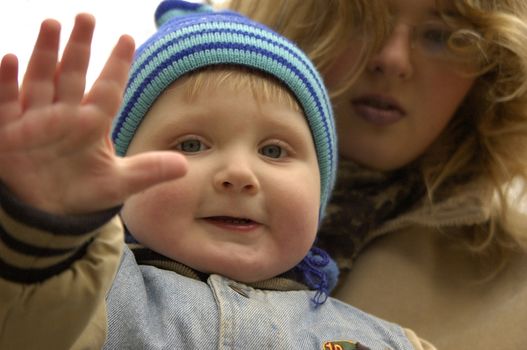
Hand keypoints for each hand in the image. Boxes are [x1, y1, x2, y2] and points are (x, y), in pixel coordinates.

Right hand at [0, 14, 186, 214]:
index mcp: (92, 124)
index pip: (108, 89)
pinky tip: (9, 58)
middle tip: (86, 17)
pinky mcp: (7, 132)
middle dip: (78, 47)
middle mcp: (64, 116)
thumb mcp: (117, 183)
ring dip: (45, 54)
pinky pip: (5, 104)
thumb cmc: (83, 192)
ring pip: (40, 80)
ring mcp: (35, 121)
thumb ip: (147, 172)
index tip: (128, 39)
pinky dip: (5, 83)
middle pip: (72, 75)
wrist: (49, 215)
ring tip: (52, 25)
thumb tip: (185, 166)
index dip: (117, 65)